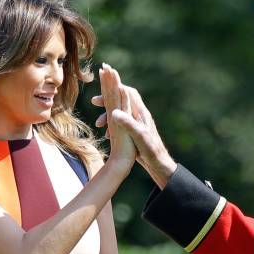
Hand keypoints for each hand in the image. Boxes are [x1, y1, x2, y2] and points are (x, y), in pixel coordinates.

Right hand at [92, 68, 176, 188]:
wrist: (160, 165)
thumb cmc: (152, 152)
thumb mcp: (139, 137)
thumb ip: (128, 124)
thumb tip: (114, 111)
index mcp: (141, 113)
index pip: (128, 93)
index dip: (115, 87)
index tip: (102, 90)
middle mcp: (140, 116)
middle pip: (123, 99)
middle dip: (108, 99)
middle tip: (93, 101)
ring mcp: (137, 124)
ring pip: (120, 112)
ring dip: (108, 115)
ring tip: (98, 124)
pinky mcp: (134, 133)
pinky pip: (121, 123)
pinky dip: (112, 126)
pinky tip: (107, 136)